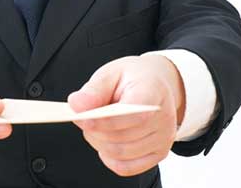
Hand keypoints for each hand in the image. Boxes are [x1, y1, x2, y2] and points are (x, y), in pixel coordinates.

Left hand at [67, 54, 185, 176]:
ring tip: (93, 127)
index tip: (81, 118)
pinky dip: (109, 158)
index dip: (104, 121)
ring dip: (98, 143)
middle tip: (82, 119)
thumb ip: (94, 89)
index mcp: (154, 93)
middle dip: (94, 131)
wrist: (155, 83)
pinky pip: (127, 167)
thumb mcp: (111, 73)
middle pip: (122, 138)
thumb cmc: (133, 78)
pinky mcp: (158, 154)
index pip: (132, 115)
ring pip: (121, 154)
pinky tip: (104, 142)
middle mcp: (164, 120)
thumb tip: (76, 105)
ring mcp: (163, 140)